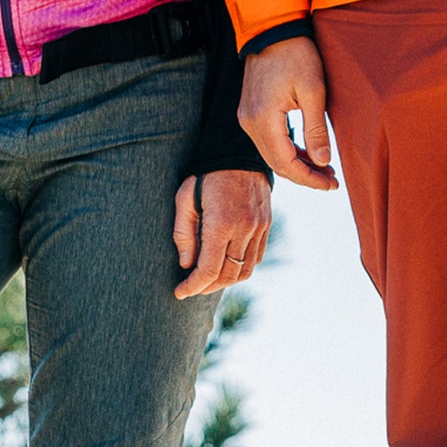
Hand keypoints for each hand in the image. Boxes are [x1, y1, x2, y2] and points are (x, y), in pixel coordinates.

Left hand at [172, 169, 272, 299]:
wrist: (238, 154)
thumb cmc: (205, 176)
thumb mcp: (185, 200)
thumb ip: (184, 234)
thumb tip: (186, 265)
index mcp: (221, 223)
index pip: (209, 269)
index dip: (193, 286)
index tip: (180, 292)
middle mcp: (244, 229)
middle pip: (228, 275)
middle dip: (207, 286)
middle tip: (191, 287)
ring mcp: (259, 228)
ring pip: (245, 270)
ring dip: (226, 280)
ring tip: (208, 280)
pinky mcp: (266, 225)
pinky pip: (256, 257)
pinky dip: (241, 267)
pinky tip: (227, 265)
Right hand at [239, 36, 338, 190]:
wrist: (273, 29)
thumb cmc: (296, 54)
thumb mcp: (314, 91)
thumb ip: (316, 130)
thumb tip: (322, 162)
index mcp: (263, 119)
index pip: (286, 163)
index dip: (309, 179)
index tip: (331, 185)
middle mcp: (249, 123)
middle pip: (277, 164)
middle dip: (305, 176)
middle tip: (332, 181)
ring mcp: (247, 118)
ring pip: (273, 155)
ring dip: (298, 165)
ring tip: (325, 170)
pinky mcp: (251, 113)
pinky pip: (269, 142)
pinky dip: (288, 151)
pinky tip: (308, 154)